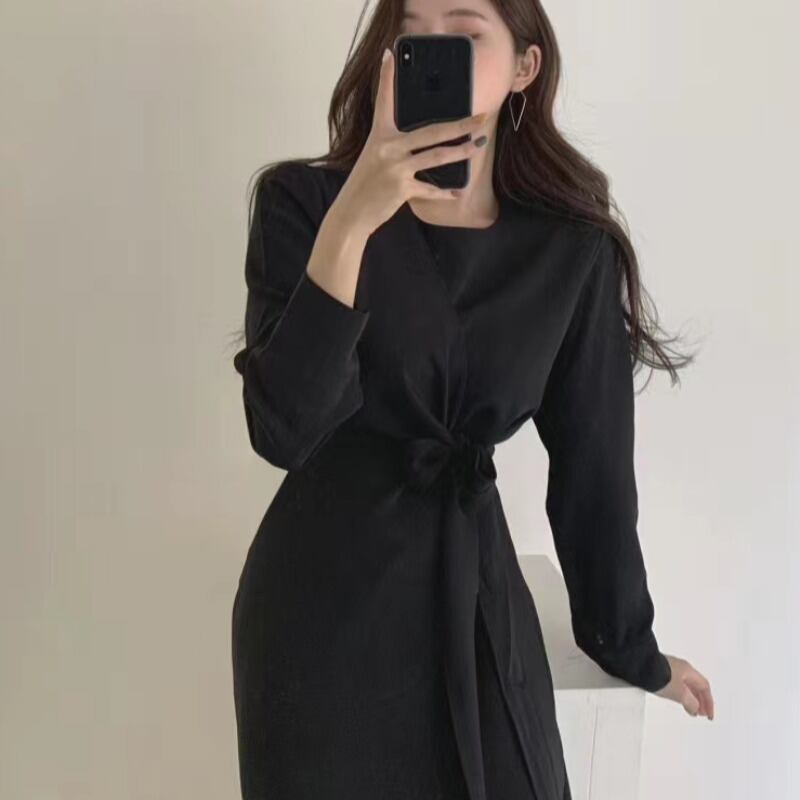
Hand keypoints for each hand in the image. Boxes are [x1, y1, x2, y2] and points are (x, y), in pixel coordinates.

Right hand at [330, 46, 489, 236]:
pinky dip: (443, 192)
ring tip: (477, 146)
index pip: (384, 101)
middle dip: (460, 124)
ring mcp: (396, 169)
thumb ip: (394, 144)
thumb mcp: (375, 156)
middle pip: (431, 132)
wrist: (351, 212)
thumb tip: (421, 139)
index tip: (391, 55)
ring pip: (436, 157)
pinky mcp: (402, 189)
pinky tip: (455, 192)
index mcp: (380, 135)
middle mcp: (388, 148)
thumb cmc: (366, 183)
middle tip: (481, 118)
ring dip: (461, 152)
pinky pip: (429, 188)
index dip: (387, 77)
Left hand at [654, 654, 714, 719]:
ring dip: (690, 698)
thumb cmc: (659, 675)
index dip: (709, 702)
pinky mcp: (660, 670)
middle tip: (701, 713)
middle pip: (695, 685)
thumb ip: (690, 702)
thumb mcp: (679, 693)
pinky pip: (676, 683)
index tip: (709, 714)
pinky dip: (680, 694)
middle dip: (700, 700)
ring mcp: (670, 668)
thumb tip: (695, 707)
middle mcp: (680, 667)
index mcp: (688, 670)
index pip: (704, 686)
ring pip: (685, 684)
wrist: (640, 666)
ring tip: (690, 709)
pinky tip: (676, 699)